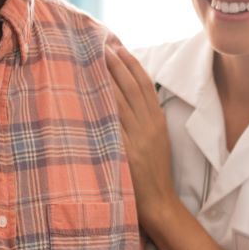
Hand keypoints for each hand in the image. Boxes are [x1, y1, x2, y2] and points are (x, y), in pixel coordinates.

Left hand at [103, 49, 181, 230]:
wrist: (160, 203)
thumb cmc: (155, 174)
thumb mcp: (157, 142)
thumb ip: (146, 121)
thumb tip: (129, 99)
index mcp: (158, 122)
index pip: (145, 85)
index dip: (132, 65)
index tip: (119, 48)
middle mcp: (149, 126)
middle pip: (132, 88)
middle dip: (116, 64)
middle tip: (101, 46)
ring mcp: (137, 139)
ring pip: (120, 101)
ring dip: (106, 79)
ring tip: (93, 60)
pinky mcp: (125, 152)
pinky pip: (111, 124)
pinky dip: (101, 105)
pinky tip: (89, 92)